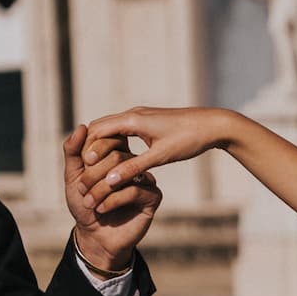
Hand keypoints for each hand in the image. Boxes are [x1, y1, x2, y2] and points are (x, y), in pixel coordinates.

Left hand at [63, 124, 160, 270]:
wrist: (95, 236)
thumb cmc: (84, 205)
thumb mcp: (73, 177)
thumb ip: (74, 152)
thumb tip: (82, 126)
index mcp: (117, 155)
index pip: (111, 138)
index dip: (93, 149)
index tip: (82, 166)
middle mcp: (133, 164)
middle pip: (117, 155)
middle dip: (94, 173)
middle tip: (82, 190)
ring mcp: (145, 180)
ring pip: (125, 172)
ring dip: (101, 188)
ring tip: (90, 203)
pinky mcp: (152, 198)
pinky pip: (135, 190)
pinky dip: (114, 200)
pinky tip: (102, 209)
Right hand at [80, 105, 233, 210]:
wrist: (213, 125)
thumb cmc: (188, 139)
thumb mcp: (160, 157)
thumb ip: (133, 168)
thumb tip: (109, 181)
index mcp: (132, 119)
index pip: (97, 130)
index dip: (87, 149)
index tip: (83, 169)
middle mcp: (133, 114)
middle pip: (100, 128)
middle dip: (91, 147)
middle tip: (86, 170)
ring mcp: (140, 116)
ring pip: (111, 129)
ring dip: (103, 145)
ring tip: (97, 168)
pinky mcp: (148, 121)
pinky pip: (124, 130)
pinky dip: (116, 143)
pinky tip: (118, 160)